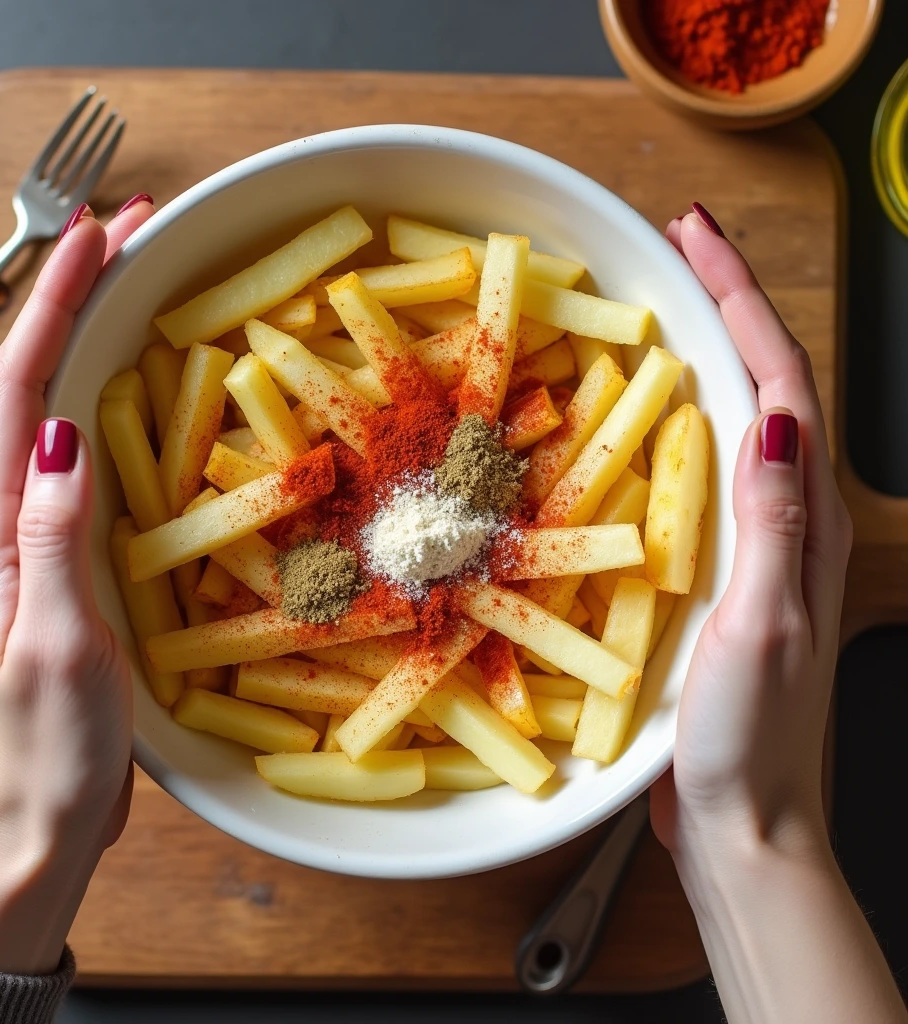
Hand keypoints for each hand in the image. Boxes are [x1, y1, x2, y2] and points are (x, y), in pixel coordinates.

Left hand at [0, 196, 155, 974]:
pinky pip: (84, 458)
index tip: (97, 235)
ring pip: (56, 410)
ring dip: (90, 337)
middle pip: (34, 381)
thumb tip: (58, 432)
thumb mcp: (54, 640)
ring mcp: (36, 538)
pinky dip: (108, 400)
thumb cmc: (52, 743)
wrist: (43, 816)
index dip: (57, 305)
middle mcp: (8, 520)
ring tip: (135, 281)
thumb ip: (52, 536)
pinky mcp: (66, 559)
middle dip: (74, 296)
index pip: (22, 389)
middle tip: (129, 230)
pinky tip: (138, 388)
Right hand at [651, 206, 852, 859]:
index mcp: (805, 523)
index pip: (782, 387)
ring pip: (737, 422)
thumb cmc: (755, 738)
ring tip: (664, 304)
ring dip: (707, 352)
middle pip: (767, 386)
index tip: (697, 241)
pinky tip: (644, 418)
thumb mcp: (764, 627)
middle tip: (679, 246)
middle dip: (727, 305)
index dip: (742, 305)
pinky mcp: (720, 569)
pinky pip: (702, 472)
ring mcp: (755, 544)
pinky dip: (678, 421)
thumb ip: (773, 526)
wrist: (746, 821)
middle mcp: (789, 520)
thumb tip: (770, 416)